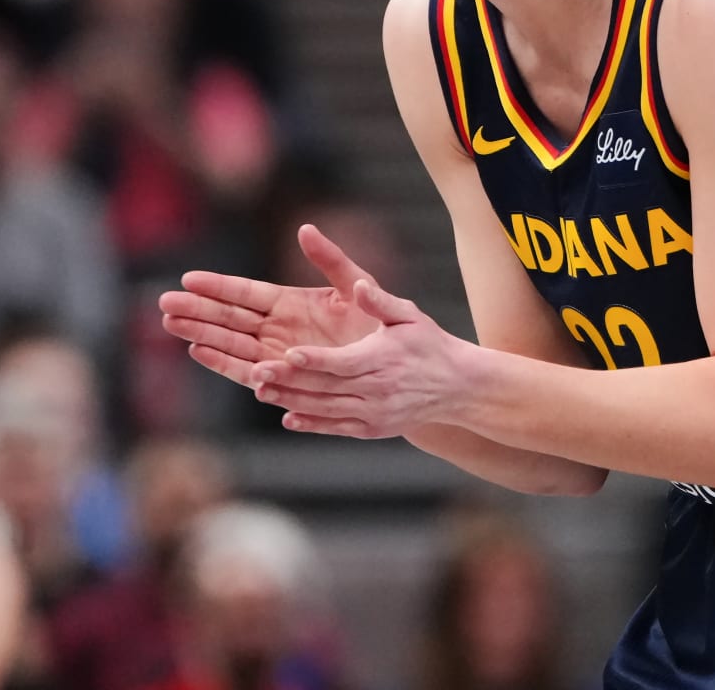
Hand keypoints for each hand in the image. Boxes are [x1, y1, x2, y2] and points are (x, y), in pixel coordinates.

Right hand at [159, 225, 381, 386]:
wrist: (395, 362)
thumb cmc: (379, 321)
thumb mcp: (356, 284)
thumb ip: (331, 258)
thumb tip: (305, 228)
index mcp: (291, 302)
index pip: (246, 292)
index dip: (218, 286)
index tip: (189, 278)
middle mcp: (277, 328)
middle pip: (229, 317)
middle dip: (197, 309)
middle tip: (164, 302)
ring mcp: (277, 355)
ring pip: (231, 343)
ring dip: (201, 333)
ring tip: (171, 324)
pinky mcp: (283, 379)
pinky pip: (248, 371)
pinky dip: (225, 363)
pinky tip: (200, 351)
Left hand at [248, 277, 471, 439]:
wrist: (456, 386)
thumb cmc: (428, 343)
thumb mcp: (410, 316)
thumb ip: (380, 301)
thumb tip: (359, 287)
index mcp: (382, 358)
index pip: (342, 361)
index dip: (314, 359)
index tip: (288, 353)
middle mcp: (377, 389)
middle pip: (326, 387)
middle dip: (290, 380)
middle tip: (258, 372)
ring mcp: (374, 412)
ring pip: (326, 408)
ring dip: (292, 401)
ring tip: (262, 391)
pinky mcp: (372, 428)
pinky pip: (337, 427)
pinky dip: (312, 424)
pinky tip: (288, 418)